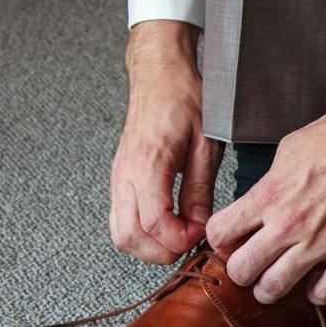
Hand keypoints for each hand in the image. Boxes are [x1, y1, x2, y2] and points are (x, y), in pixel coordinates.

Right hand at [109, 20, 221, 263]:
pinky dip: (141, 234)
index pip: (154, 222)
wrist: (160, 74)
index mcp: (148, 162)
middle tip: (190, 242)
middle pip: (129, 237)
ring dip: (149, 248)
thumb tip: (200, 224)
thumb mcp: (206, 144)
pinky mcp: (119, 179)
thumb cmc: (185, 99)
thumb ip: (201, 189)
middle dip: (163, 252)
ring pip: (120, 233)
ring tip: (180, 237)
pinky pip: (120, 220)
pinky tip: (166, 227)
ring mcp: (118, 178)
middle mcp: (125, 174)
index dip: (179, 239)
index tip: (201, 233)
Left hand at [207, 68, 325, 303]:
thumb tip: (264, 196)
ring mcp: (322, 242)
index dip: (220, 240)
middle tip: (251, 267)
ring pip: (275, 289)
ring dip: (272, 289)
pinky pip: (325, 292)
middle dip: (242, 271)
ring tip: (278, 281)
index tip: (230, 241)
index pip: (219, 232)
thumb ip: (272, 181)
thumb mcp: (291, 149)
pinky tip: (318, 282)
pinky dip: (317, 293)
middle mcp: (290, 223)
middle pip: (241, 270)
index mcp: (270, 194)